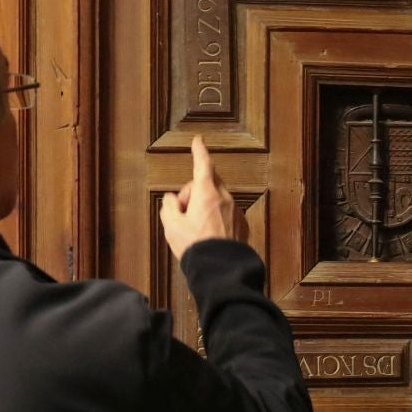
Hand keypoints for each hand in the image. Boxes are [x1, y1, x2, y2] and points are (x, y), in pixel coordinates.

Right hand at [159, 136, 245, 257]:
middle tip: (182, 212)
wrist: (221, 270)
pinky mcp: (242, 225)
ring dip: (205, 208)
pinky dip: (216, 220)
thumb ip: (169, 206)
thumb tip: (172, 199)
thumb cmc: (195, 247)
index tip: (198, 141)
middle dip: (193, 192)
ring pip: (217, 200)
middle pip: (208, 184)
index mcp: (207, 193)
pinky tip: (209, 237)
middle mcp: (225, 198)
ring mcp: (236, 211)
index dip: (199, 151)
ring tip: (195, 231)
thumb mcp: (171, 225)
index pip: (203, 164)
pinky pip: (226, 214)